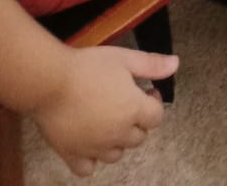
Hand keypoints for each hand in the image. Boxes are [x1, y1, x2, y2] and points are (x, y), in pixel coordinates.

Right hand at [31, 46, 176, 176]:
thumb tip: (176, 64)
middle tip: (125, 102)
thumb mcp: (124, 58)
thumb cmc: (89, 66)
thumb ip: (151, 64)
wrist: (50, 82)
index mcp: (133, 110)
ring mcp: (95, 148)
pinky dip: (91, 159)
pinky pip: (87, 169)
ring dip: (118, 141)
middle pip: (138, 138)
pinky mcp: (72, 155)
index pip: (156, 117)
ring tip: (107, 120)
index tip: (145, 89)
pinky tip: (88, 143)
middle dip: (137, 121)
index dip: (154, 102)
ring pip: (116, 155)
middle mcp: (118, 134)